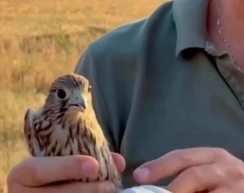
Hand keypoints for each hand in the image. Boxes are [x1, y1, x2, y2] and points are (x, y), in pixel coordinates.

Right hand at [7, 153, 124, 192]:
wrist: (44, 186)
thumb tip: (119, 162)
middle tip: (111, 187)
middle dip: (87, 191)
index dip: (68, 167)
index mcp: (22, 174)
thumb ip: (87, 155)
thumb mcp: (61, 158)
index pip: (40, 170)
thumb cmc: (57, 168)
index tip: (94, 166)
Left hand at [132, 148, 243, 192]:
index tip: (139, 175)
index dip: (160, 165)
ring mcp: (235, 185)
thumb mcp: (219, 172)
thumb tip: (161, 187)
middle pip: (192, 175)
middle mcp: (225, 166)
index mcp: (215, 155)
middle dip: (170, 189)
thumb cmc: (239, 183)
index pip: (184, 156)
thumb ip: (195, 176)